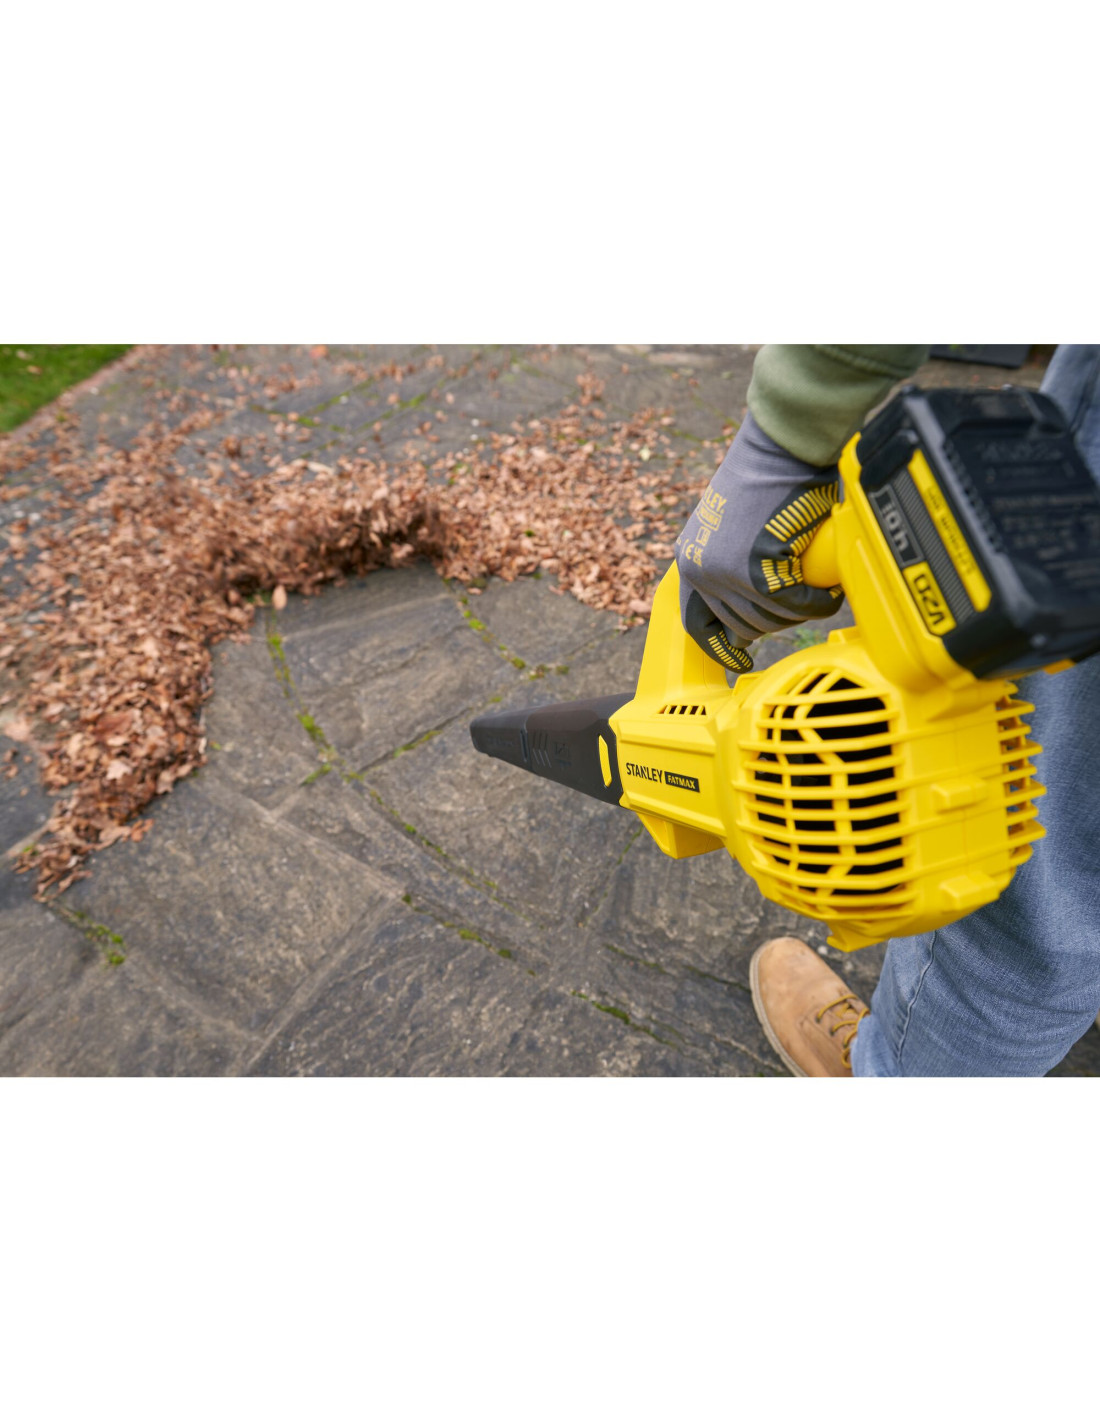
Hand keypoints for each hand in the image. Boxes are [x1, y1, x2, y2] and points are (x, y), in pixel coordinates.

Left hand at [675, 411, 843, 671]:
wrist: (780, 446)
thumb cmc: (768, 476)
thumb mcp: (735, 526)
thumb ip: (737, 563)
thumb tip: (759, 607)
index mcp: (690, 557)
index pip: (696, 621)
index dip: (719, 645)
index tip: (739, 660)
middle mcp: (699, 569)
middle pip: (740, 625)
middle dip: (775, 621)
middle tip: (801, 603)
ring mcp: (725, 573)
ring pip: (770, 619)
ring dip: (799, 612)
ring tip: (818, 592)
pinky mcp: (757, 571)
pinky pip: (796, 605)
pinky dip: (818, 603)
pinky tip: (829, 590)